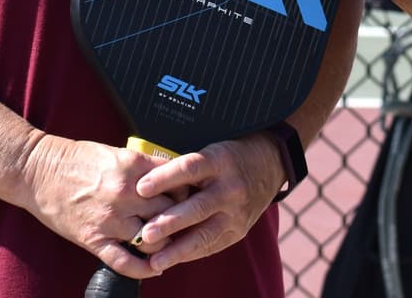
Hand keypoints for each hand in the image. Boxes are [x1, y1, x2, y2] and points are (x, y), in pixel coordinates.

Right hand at [18, 133, 175, 279]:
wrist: (38, 171)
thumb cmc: (77, 159)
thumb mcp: (117, 152)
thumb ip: (144, 166)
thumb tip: (172, 176)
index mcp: (133, 166)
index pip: (176, 182)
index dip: (187, 192)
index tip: (189, 198)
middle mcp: (125, 193)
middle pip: (170, 211)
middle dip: (180, 219)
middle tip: (184, 224)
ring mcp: (110, 218)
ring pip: (153, 238)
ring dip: (164, 243)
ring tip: (169, 244)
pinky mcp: (94, 238)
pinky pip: (125, 261)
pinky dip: (144, 269)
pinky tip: (154, 267)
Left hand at [124, 132, 288, 271]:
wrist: (270, 165)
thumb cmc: (230, 157)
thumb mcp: (212, 151)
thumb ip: (184, 168)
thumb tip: (146, 186)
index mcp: (221, 161)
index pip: (190, 168)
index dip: (165, 178)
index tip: (141, 188)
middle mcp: (231, 188)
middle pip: (197, 207)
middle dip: (170, 222)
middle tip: (145, 233)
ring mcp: (237, 213)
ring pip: (205, 234)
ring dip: (178, 249)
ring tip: (155, 261)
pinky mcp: (239, 231)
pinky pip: (212, 245)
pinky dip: (190, 254)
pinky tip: (171, 260)